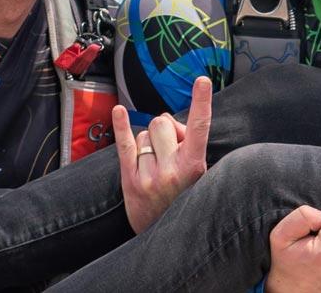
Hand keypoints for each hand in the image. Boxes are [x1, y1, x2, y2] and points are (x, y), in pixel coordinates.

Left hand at [116, 75, 212, 232]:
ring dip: (149, 141)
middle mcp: (172, 170)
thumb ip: (190, 148)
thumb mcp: (200, 177)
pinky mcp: (130, 181)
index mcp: (195, 166)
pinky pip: (124, 145)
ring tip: (156, 163)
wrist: (167, 240)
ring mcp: (150, 176)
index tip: (201, 80)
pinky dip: (121, 126)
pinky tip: (119, 111)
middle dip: (166, 129)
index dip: (202, 101)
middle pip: (163, 123)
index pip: (200, 127)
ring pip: (145, 134)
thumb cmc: (186, 199)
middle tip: (171, 149)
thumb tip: (171, 124)